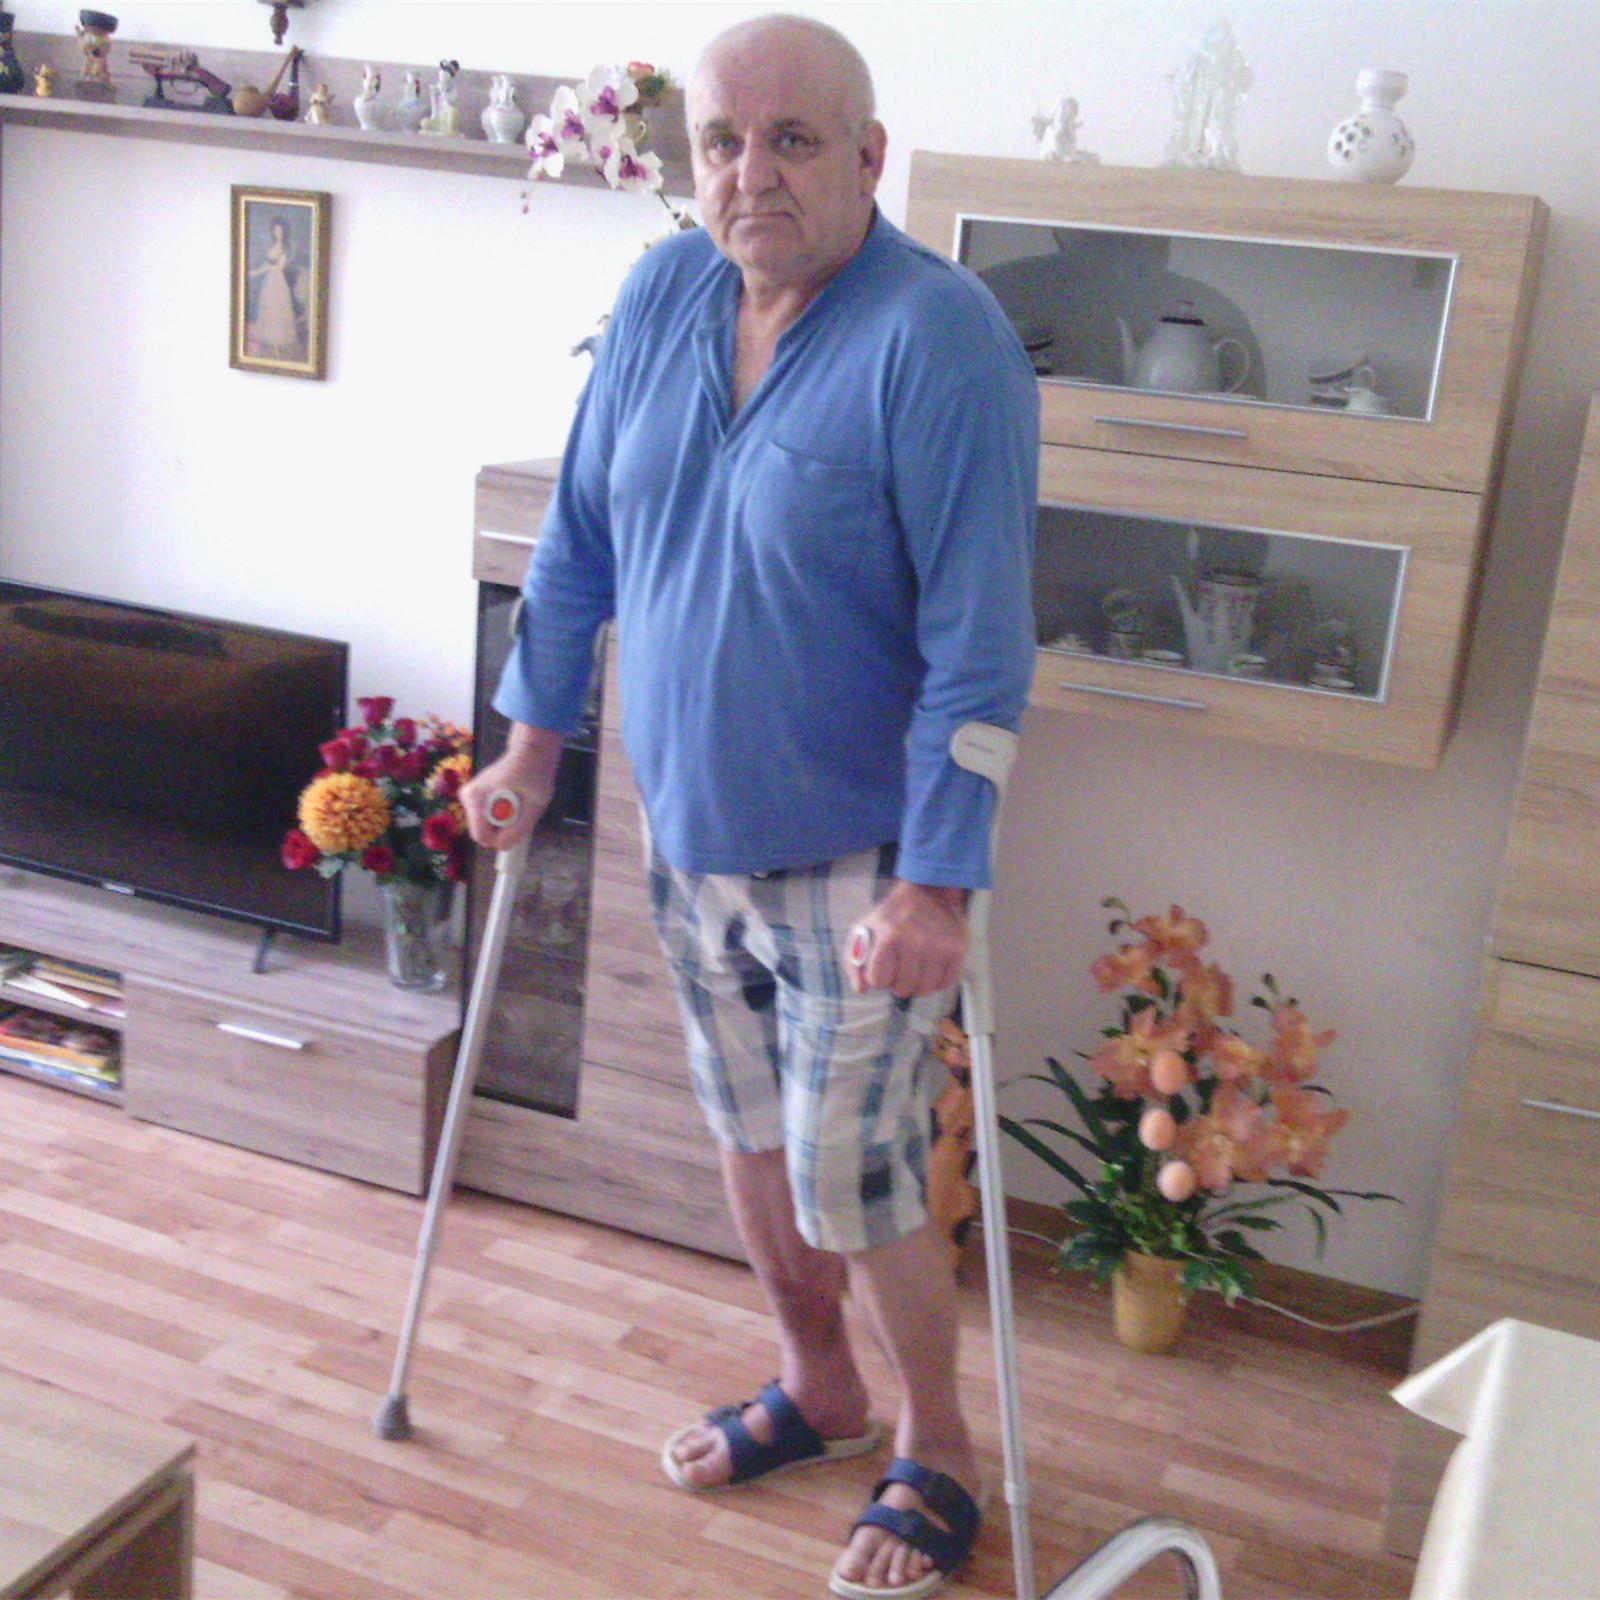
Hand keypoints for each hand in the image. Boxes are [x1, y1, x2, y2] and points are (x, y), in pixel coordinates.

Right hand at [459, 724, 563, 852]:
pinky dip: (499, 814)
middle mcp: (467, 797)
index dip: (501, 839)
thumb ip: (519, 828)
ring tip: (517, 803)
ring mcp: (468, 795)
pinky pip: (484, 817)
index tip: (518, 825)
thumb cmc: (534, 774)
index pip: (482, 837)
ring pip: (483, 825)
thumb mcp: (535, 805)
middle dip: (502, 829)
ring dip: (502, 821)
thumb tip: (502, 846)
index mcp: (477, 799)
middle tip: (520, 811)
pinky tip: (510, 800)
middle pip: (482, 831)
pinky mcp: (472, 795)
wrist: (530, 751)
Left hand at [845, 879, 968, 998]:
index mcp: (889, 936)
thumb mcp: (864, 930)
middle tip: (900, 965)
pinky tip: (931, 967)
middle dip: (898, 982)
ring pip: (924, 990)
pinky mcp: (957, 949)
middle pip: (902, 989)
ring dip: (917, 984)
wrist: (929, 890)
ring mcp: (939, 946)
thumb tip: (862, 989)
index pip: (879, 981)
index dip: (879, 977)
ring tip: (915, 967)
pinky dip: (936, 981)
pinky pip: (945, 983)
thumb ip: (854, 962)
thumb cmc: (892, 916)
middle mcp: (916, 942)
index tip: (883, 965)